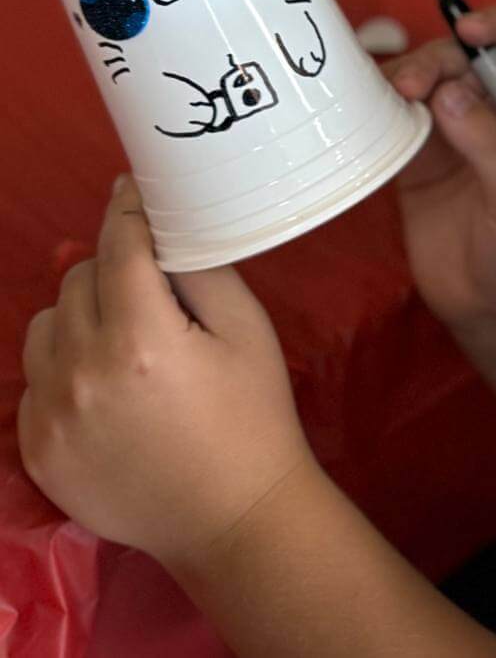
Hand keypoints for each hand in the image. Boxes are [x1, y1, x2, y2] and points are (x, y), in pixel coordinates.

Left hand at [18, 178, 312, 567]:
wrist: (230, 515)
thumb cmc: (253, 415)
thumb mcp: (247, 329)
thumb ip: (202, 269)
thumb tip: (163, 225)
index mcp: (142, 339)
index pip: (120, 247)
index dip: (127, 209)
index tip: (132, 187)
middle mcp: (83, 372)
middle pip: (79, 278)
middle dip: (114, 266)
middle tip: (153, 282)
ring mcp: (50, 414)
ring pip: (46, 322)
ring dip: (80, 312)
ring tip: (124, 332)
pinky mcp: (35, 447)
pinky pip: (35, 376)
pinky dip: (65, 363)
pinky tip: (107, 381)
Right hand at [387, 6, 495, 367]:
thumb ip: (491, 143)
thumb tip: (451, 90)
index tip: (468, 28)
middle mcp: (493, 115)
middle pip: (463, 60)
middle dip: (437, 58)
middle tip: (410, 85)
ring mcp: (452, 137)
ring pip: (424, 84)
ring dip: (403, 79)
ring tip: (388, 96)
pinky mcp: (415, 165)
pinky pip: (392, 121)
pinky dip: (375, 108)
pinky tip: (360, 109)